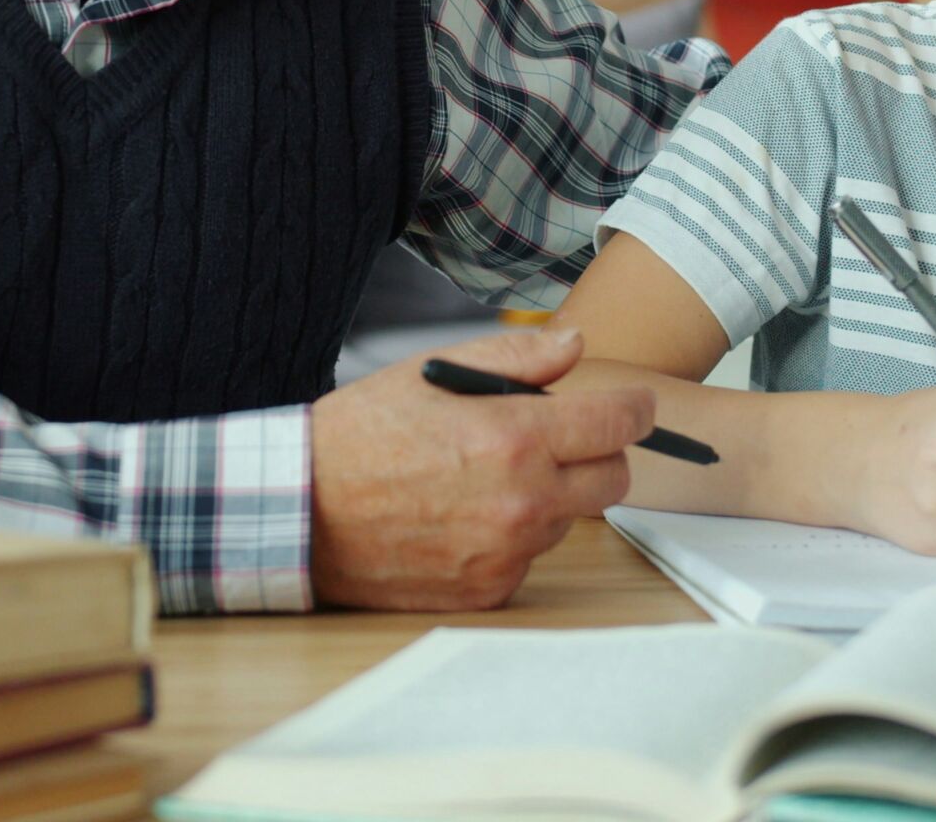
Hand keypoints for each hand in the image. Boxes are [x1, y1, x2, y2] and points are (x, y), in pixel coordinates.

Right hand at [309, 329, 655, 610]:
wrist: (300, 510)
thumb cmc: (361, 436)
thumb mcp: (434, 372)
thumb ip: (516, 356)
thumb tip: (574, 345)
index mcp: (515, 437)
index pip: (619, 423)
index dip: (634, 409)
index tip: (634, 407)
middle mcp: (522, 501)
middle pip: (613, 481)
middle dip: (598, 455)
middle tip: (558, 441)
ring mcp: (507, 552)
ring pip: (567, 522)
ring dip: (547, 498)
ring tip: (483, 479)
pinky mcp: (487, 590)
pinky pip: (527, 559)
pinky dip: (509, 538)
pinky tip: (461, 518)